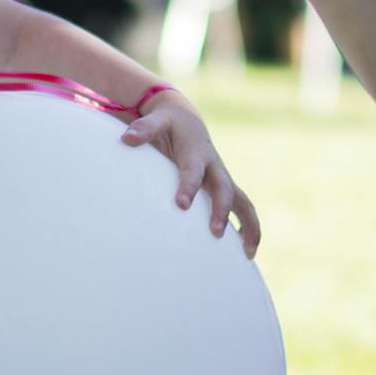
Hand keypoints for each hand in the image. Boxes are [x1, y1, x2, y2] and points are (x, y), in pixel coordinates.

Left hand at [121, 88, 260, 258]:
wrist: (188, 121)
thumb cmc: (169, 124)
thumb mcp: (157, 121)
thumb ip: (143, 129)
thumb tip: (127, 138)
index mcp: (196, 152)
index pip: (193, 170)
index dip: (189, 186)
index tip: (182, 205)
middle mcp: (214, 167)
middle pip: (224, 188)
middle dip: (221, 210)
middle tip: (215, 232)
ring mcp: (222, 178)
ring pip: (242, 201)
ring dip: (248, 225)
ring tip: (247, 253)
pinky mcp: (224, 188)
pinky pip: (242, 208)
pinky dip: (248, 228)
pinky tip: (246, 252)